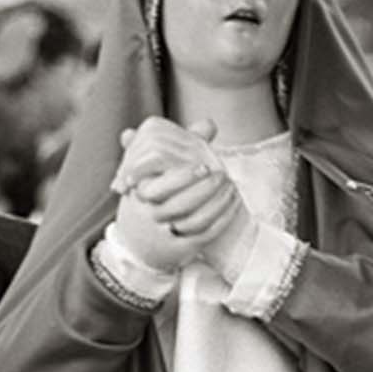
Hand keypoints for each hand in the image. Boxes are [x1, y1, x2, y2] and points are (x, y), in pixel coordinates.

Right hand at [110, 119, 247, 273]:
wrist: (137, 244)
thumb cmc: (151, 198)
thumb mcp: (155, 172)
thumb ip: (181, 146)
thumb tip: (209, 123)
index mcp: (139, 194)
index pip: (161, 185)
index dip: (184, 176)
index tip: (205, 164)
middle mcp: (148, 216)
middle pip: (179, 204)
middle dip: (203, 189)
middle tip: (223, 174)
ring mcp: (163, 234)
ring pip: (195, 220)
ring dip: (217, 203)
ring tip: (232, 186)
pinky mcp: (180, 248)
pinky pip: (205, 234)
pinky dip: (222, 219)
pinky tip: (235, 204)